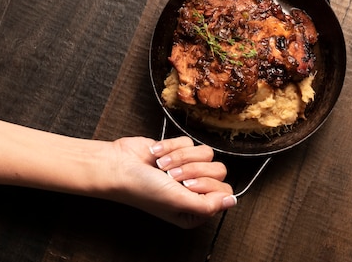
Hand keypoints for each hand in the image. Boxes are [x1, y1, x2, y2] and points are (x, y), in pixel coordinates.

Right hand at [104, 136, 236, 228]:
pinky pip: (189, 142)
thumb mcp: (178, 202)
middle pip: (219, 170)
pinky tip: (156, 156)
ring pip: (206, 153)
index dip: (206, 185)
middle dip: (192, 170)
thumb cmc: (143, 188)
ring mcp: (188, 168)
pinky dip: (170, 147)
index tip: (186, 186)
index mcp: (196, 209)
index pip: (223, 191)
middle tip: (172, 177)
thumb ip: (208, 205)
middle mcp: (194, 190)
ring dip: (180, 157)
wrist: (119, 166)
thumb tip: (232, 201)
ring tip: (162, 166)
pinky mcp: (179, 150)